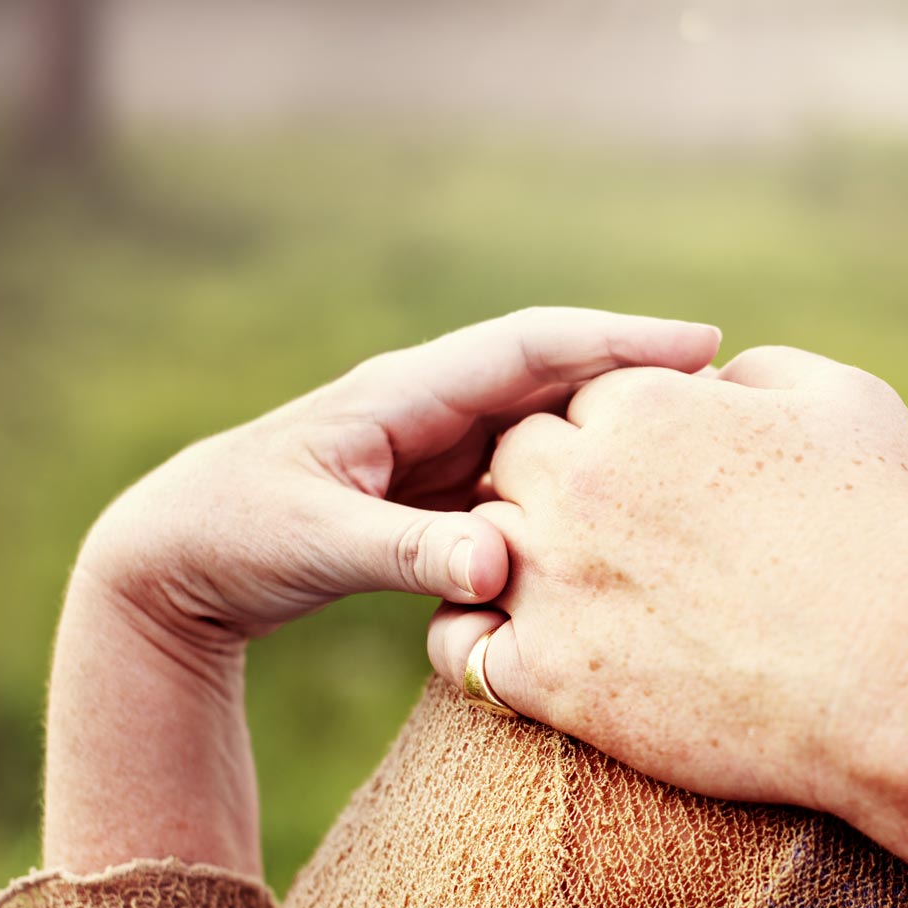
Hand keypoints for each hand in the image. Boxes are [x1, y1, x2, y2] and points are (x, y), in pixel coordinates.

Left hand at [76, 308, 721, 651]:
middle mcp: (430, 406)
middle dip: (639, 372)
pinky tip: (628, 503)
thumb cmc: (231, 536)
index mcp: (405, 393)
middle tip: (733, 389)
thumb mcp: (315, 545)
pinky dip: (580, 479)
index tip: (704, 345)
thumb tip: (500, 567)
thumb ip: (407, 555)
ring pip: (548, 424)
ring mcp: (437, 447)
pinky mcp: (437, 491)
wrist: (173, 563)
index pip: (532, 346)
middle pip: (556, 373)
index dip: (619, 340)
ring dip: (616, 426)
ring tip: (702, 441)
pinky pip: (528, 475)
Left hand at [428, 346, 907, 809]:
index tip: (658, 480)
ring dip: (509, 560)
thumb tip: (720, 380)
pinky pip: (463, 652)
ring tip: (565, 592)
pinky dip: (477, 648)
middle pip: (515, 463)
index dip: (615, 436)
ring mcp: (556, 582)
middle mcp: (581, 485)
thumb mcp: (849, 402)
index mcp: (645, 409)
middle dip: (548, 486)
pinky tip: (527, 655)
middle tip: (606, 532)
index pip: (583, 401)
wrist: (897, 679)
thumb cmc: (889, 536)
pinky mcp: (552, 678)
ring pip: (479, 549)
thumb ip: (766, 370)